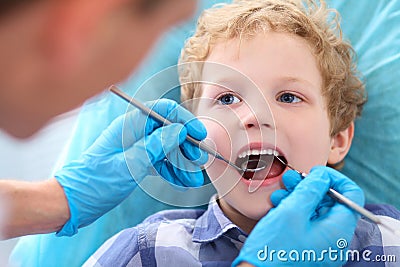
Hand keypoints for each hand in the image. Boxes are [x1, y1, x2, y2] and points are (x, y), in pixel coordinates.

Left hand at [55, 99, 207, 235]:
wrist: (72, 202)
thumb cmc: (95, 182)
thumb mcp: (129, 165)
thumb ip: (156, 145)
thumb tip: (179, 129)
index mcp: (129, 126)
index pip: (163, 111)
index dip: (184, 120)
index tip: (198, 135)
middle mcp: (134, 133)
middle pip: (169, 130)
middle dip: (186, 146)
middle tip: (199, 162)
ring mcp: (136, 147)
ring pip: (167, 148)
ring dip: (181, 162)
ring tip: (193, 179)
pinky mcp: (136, 162)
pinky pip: (159, 161)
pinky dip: (171, 170)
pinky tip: (182, 181)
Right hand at [233, 166, 364, 266]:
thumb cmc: (274, 250)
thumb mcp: (292, 212)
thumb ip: (310, 190)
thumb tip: (322, 176)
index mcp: (338, 230)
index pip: (351, 195)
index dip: (334, 179)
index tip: (316, 172)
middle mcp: (334, 239)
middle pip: (331, 202)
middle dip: (310, 187)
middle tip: (292, 179)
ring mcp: (321, 244)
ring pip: (316, 211)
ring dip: (298, 197)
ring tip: (280, 192)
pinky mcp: (307, 247)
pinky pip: (306, 223)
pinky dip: (294, 210)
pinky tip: (278, 205)